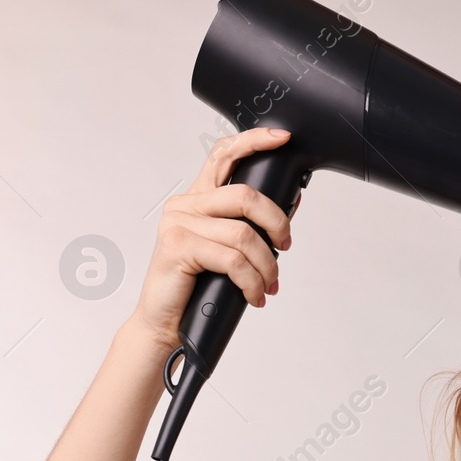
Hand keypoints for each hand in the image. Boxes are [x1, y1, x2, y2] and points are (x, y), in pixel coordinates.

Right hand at [129, 127, 296, 348]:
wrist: (168, 322)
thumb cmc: (200, 286)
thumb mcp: (230, 250)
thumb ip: (251, 225)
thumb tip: (293, 201)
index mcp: (198, 199)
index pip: (223, 155)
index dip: (253, 141)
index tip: (282, 138)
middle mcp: (185, 205)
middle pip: (246, 196)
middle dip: (277, 224)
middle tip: (284, 248)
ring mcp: (179, 223)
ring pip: (244, 235)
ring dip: (266, 266)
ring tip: (267, 285)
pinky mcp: (178, 246)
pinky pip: (233, 259)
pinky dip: (252, 281)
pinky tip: (254, 295)